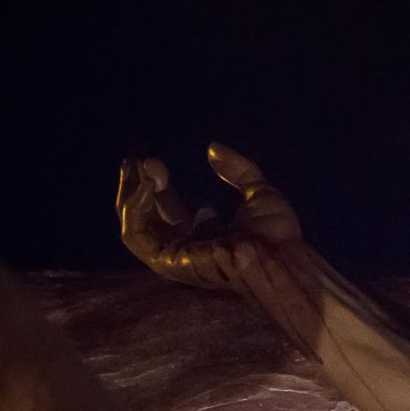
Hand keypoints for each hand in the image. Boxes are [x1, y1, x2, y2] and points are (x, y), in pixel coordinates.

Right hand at [117, 143, 303, 295]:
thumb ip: (239, 169)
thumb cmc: (276, 235)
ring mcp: (175, 255)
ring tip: (139, 167)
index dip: (157, 183)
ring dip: (133, 194)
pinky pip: (136, 236)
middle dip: (138, 186)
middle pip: (149, 215)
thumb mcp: (260, 191)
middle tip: (132, 160)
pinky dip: (134, 211)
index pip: (172, 207)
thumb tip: (213, 147)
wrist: (277, 258)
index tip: (148, 161)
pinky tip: (145, 188)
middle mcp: (188, 245)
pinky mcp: (166, 262)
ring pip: (137, 225)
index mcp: (208, 233)